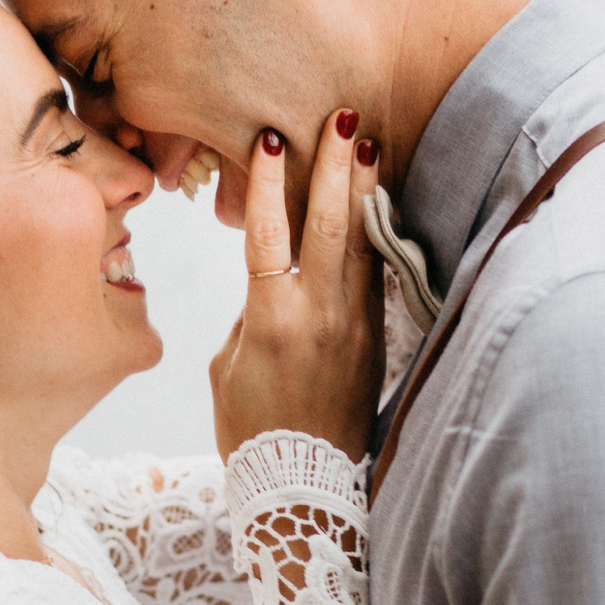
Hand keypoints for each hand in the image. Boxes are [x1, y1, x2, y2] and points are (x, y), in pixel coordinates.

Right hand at [210, 111, 383, 462]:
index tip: (271, 139)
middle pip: (327, 224)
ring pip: (359, 242)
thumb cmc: (249, 429)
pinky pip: (372, 274)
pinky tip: (375, 202)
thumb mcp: (228, 366)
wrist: (301, 488)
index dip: (266, 183)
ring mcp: (353, 325)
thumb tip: (271, 281)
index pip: (266, 233)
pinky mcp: (375, 339)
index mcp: (270, 319)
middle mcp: (317, 315)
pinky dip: (372, 233)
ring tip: (369, 142)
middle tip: (343, 116)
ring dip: (362, 189)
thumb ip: (248, 313)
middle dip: (335, 166)